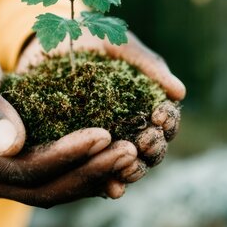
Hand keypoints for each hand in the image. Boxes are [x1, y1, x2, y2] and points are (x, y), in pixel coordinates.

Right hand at [0, 41, 137, 206]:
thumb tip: (13, 145)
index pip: (26, 168)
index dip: (66, 154)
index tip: (103, 133)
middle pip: (46, 188)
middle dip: (90, 170)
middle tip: (129, 150)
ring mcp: (5, 179)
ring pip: (56, 189)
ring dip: (95, 175)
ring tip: (131, 155)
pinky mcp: (23, 171)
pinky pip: (59, 180)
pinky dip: (88, 173)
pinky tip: (116, 161)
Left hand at [17, 31, 184, 190]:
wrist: (46, 41)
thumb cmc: (91, 38)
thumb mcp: (120, 44)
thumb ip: (148, 65)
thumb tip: (180, 93)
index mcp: (145, 103)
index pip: (166, 122)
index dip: (169, 122)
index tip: (161, 115)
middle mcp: (129, 127)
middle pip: (152, 150)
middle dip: (154, 148)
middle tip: (147, 140)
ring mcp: (105, 143)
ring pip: (127, 166)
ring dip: (134, 170)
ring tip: (129, 167)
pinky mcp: (79, 153)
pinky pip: (96, 174)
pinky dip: (106, 184)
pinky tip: (111, 188)